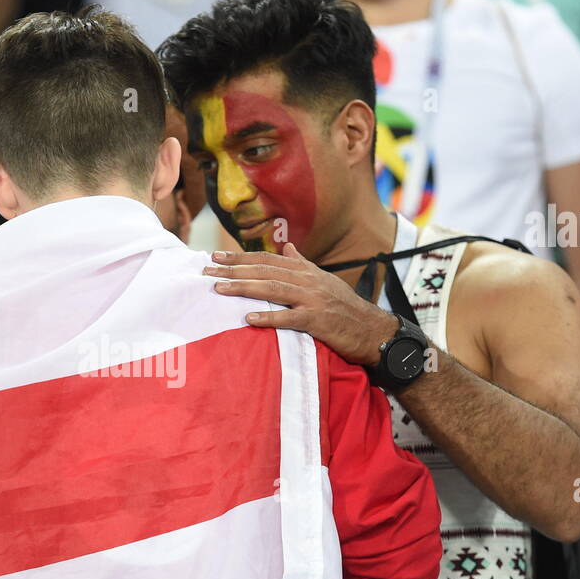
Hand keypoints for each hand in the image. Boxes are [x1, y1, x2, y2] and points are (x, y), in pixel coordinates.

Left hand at [203, 243, 399, 365]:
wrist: (373, 330)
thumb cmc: (345, 308)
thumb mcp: (324, 280)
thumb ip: (303, 264)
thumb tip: (287, 248)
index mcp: (306, 271)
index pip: (266, 260)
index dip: (240, 258)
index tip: (215, 256)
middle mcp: (308, 280)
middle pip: (264, 271)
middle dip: (233, 270)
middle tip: (206, 270)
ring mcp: (313, 299)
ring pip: (273, 289)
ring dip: (244, 288)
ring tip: (219, 289)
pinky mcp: (318, 321)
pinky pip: (289, 318)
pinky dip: (268, 317)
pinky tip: (248, 318)